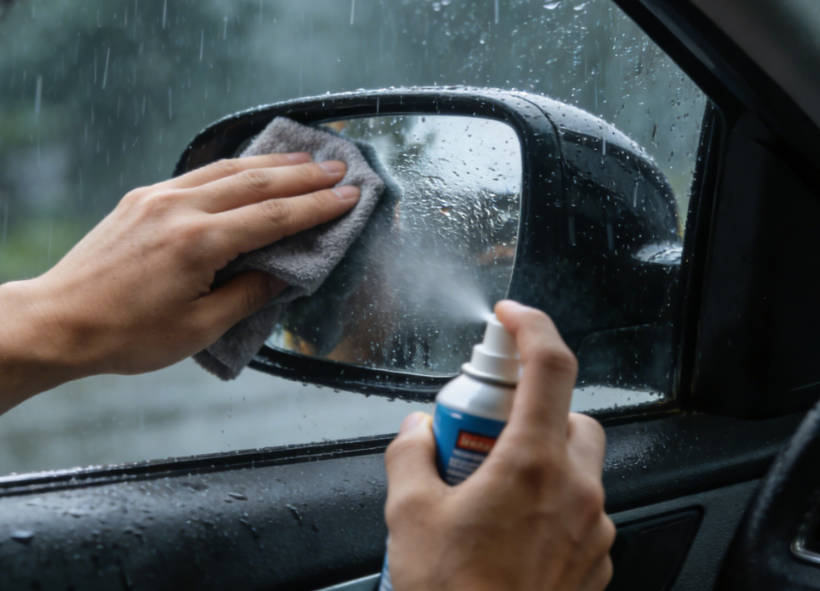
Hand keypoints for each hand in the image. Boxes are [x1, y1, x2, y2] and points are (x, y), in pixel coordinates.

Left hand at [0, 153, 358, 409]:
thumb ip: (249, 295)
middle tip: (340, 168)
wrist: (59, 321)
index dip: (317, 206)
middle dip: (304, 175)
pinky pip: (199, 173)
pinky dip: (234, 167)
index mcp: (198, 244)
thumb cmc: (129, 335)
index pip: (274, 217)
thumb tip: (285, 274)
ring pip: (228, 169)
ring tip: (306, 159)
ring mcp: (158, 198)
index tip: (349, 196)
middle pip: (257, 182)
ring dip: (272, 163)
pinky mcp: (143, 198)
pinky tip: (251, 167)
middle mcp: (180, 209)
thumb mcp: (199, 328)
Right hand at [384, 300, 614, 590]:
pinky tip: (510, 528)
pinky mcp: (595, 561)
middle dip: (534, 407)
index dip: (530, 326)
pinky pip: (581, 509)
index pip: (551, 366)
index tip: (509, 318)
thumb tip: (414, 431)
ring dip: (542, 456)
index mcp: (534, 465)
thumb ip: (408, 455)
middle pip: (572, 414)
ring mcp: (593, 529)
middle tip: (488, 428)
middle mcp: (577, 491)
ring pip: (579, 464)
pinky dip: (552, 501)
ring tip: (492, 487)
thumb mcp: (407, 516)